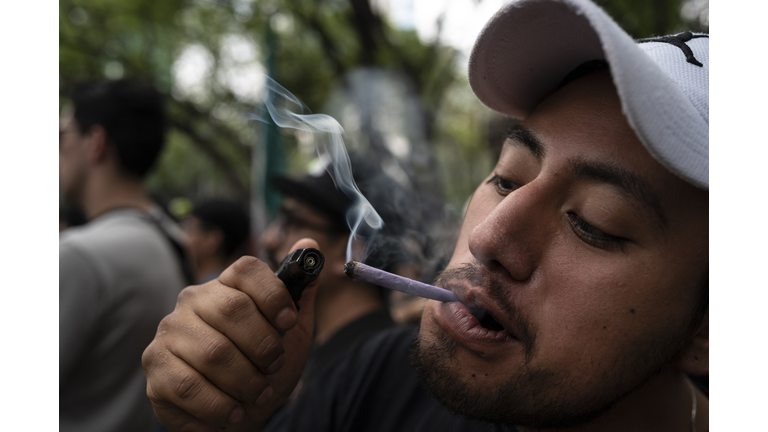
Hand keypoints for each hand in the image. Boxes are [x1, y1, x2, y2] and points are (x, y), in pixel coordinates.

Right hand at [142, 239, 319, 431]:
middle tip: (274, 368)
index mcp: (227, 285)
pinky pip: (190, 387)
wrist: (236, 412)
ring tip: (257, 395)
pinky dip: (220, 406)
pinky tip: (233, 412)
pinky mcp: (155, 367)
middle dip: (264, 346)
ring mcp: (170, 332)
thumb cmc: (263, 367)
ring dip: (246, 382)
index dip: (273, 294)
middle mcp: (193, 301)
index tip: (290, 323)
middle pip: (233, 309)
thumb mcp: (292, 332)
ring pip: (214, 353)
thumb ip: (301, 292)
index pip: (247, 269)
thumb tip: (310, 243)